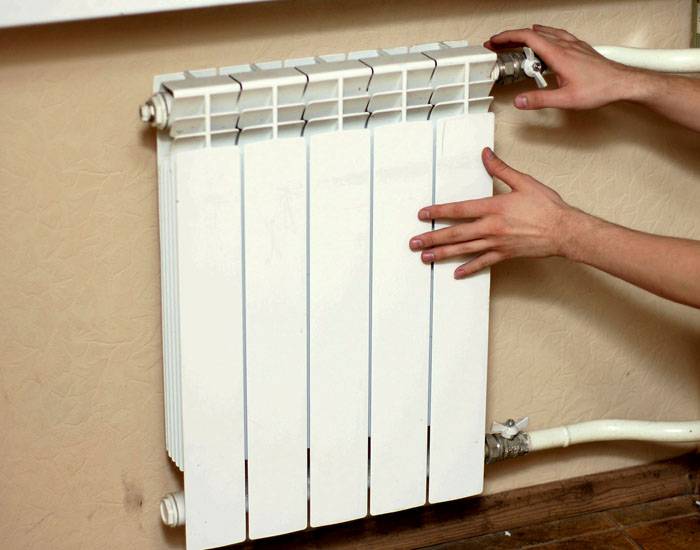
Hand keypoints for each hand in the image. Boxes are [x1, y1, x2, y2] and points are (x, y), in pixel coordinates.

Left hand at [409, 148, 576, 278]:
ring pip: (464, 250)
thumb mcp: (523, 182)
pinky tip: (457, 273)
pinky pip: (483, 263)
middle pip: (456, 233)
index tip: (423, 215)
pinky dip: (469, 268)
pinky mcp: (505, 254)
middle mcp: (491, 227)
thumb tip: (486, 154)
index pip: (459, 210)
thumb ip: (500, 169)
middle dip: (432, 238)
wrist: (564, 230)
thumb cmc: (546, 207)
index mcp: (494, 207)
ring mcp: (497, 243)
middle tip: (414, 243)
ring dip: (443, 254)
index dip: (439, 212)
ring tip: (426, 257)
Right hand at [485, 25, 639, 109]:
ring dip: (527, 35)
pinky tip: (546, 41)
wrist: (622, 83)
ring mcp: (573, 45)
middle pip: (533, 33)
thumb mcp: (566, 100)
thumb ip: (540, 99)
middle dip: (512, 37)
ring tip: (516, 42)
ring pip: (546, 32)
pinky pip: (558, 35)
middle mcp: (565, 46)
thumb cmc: (600, 88)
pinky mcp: (580, 48)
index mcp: (559, 55)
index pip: (527, 38)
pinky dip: (545, 35)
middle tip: (499, 44)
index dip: (507, 37)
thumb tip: (520, 100)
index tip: (495, 40)